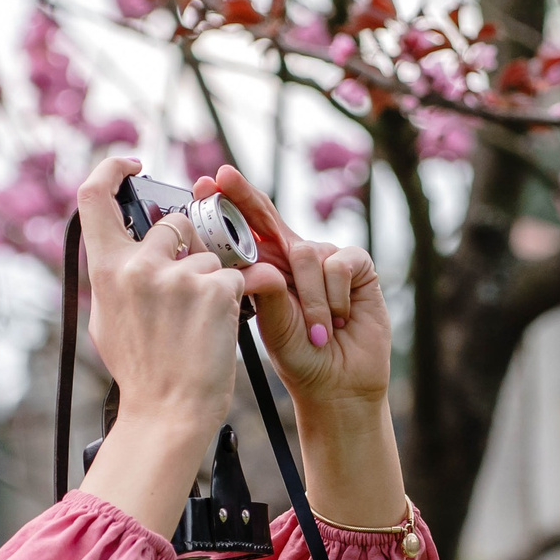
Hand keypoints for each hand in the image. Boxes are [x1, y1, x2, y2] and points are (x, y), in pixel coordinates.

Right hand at [74, 156, 290, 535]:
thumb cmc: (142, 372)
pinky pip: (237, 277)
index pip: (93, 197)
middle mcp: (140, 266)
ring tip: (200, 328)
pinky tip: (220, 329)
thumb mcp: (109, 319)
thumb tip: (124, 249)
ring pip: (210, 257)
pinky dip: (236, 299)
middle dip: (189, 249)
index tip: (133, 163)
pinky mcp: (217, 290)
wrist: (169, 413)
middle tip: (191, 292)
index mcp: (107, 270)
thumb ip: (117, 277)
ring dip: (213, 283)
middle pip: (173, 226)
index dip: (112, 169)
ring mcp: (180, 277)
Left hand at [204, 165, 390, 419]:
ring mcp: (327, 257)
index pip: (245, 228)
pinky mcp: (357, 266)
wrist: (336, 383)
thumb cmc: (299, 354)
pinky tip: (341, 320)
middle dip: (244, 196)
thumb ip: (260, 284)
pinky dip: (335, 298)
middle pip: (269, 215)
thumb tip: (244, 259)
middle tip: (223, 177)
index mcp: (268, 266)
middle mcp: (295, 255)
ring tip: (318, 331)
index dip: (228, 204)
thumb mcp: (270, 318)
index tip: (202, 185)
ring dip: (311, 300)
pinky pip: (338, 265)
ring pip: (307, 255)